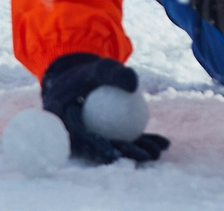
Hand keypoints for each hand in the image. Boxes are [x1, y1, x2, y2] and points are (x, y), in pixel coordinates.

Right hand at [39, 53, 169, 166]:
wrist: (80, 80)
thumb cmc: (87, 73)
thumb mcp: (99, 68)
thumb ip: (114, 73)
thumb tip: (134, 84)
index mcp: (62, 122)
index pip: (79, 138)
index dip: (96, 148)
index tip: (115, 152)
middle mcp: (75, 136)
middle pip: (102, 148)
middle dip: (125, 155)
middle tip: (145, 156)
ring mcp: (91, 140)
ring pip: (115, 147)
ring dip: (137, 151)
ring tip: (158, 152)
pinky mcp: (105, 138)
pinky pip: (122, 140)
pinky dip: (140, 141)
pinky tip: (160, 143)